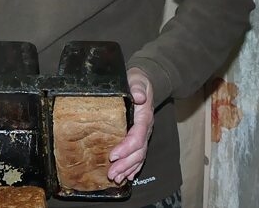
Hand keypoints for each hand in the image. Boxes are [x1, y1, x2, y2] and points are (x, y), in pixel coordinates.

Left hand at [108, 67, 154, 183]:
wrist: (145, 83)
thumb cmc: (137, 81)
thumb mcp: (137, 80)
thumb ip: (138, 88)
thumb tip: (139, 97)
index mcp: (144, 117)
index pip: (137, 137)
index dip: (126, 148)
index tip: (113, 155)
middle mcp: (145, 129)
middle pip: (138, 151)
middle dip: (125, 164)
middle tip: (112, 174)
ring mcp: (144, 134)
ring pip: (138, 156)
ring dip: (128, 168)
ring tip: (116, 178)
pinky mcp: (139, 136)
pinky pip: (138, 155)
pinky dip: (133, 166)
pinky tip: (127, 175)